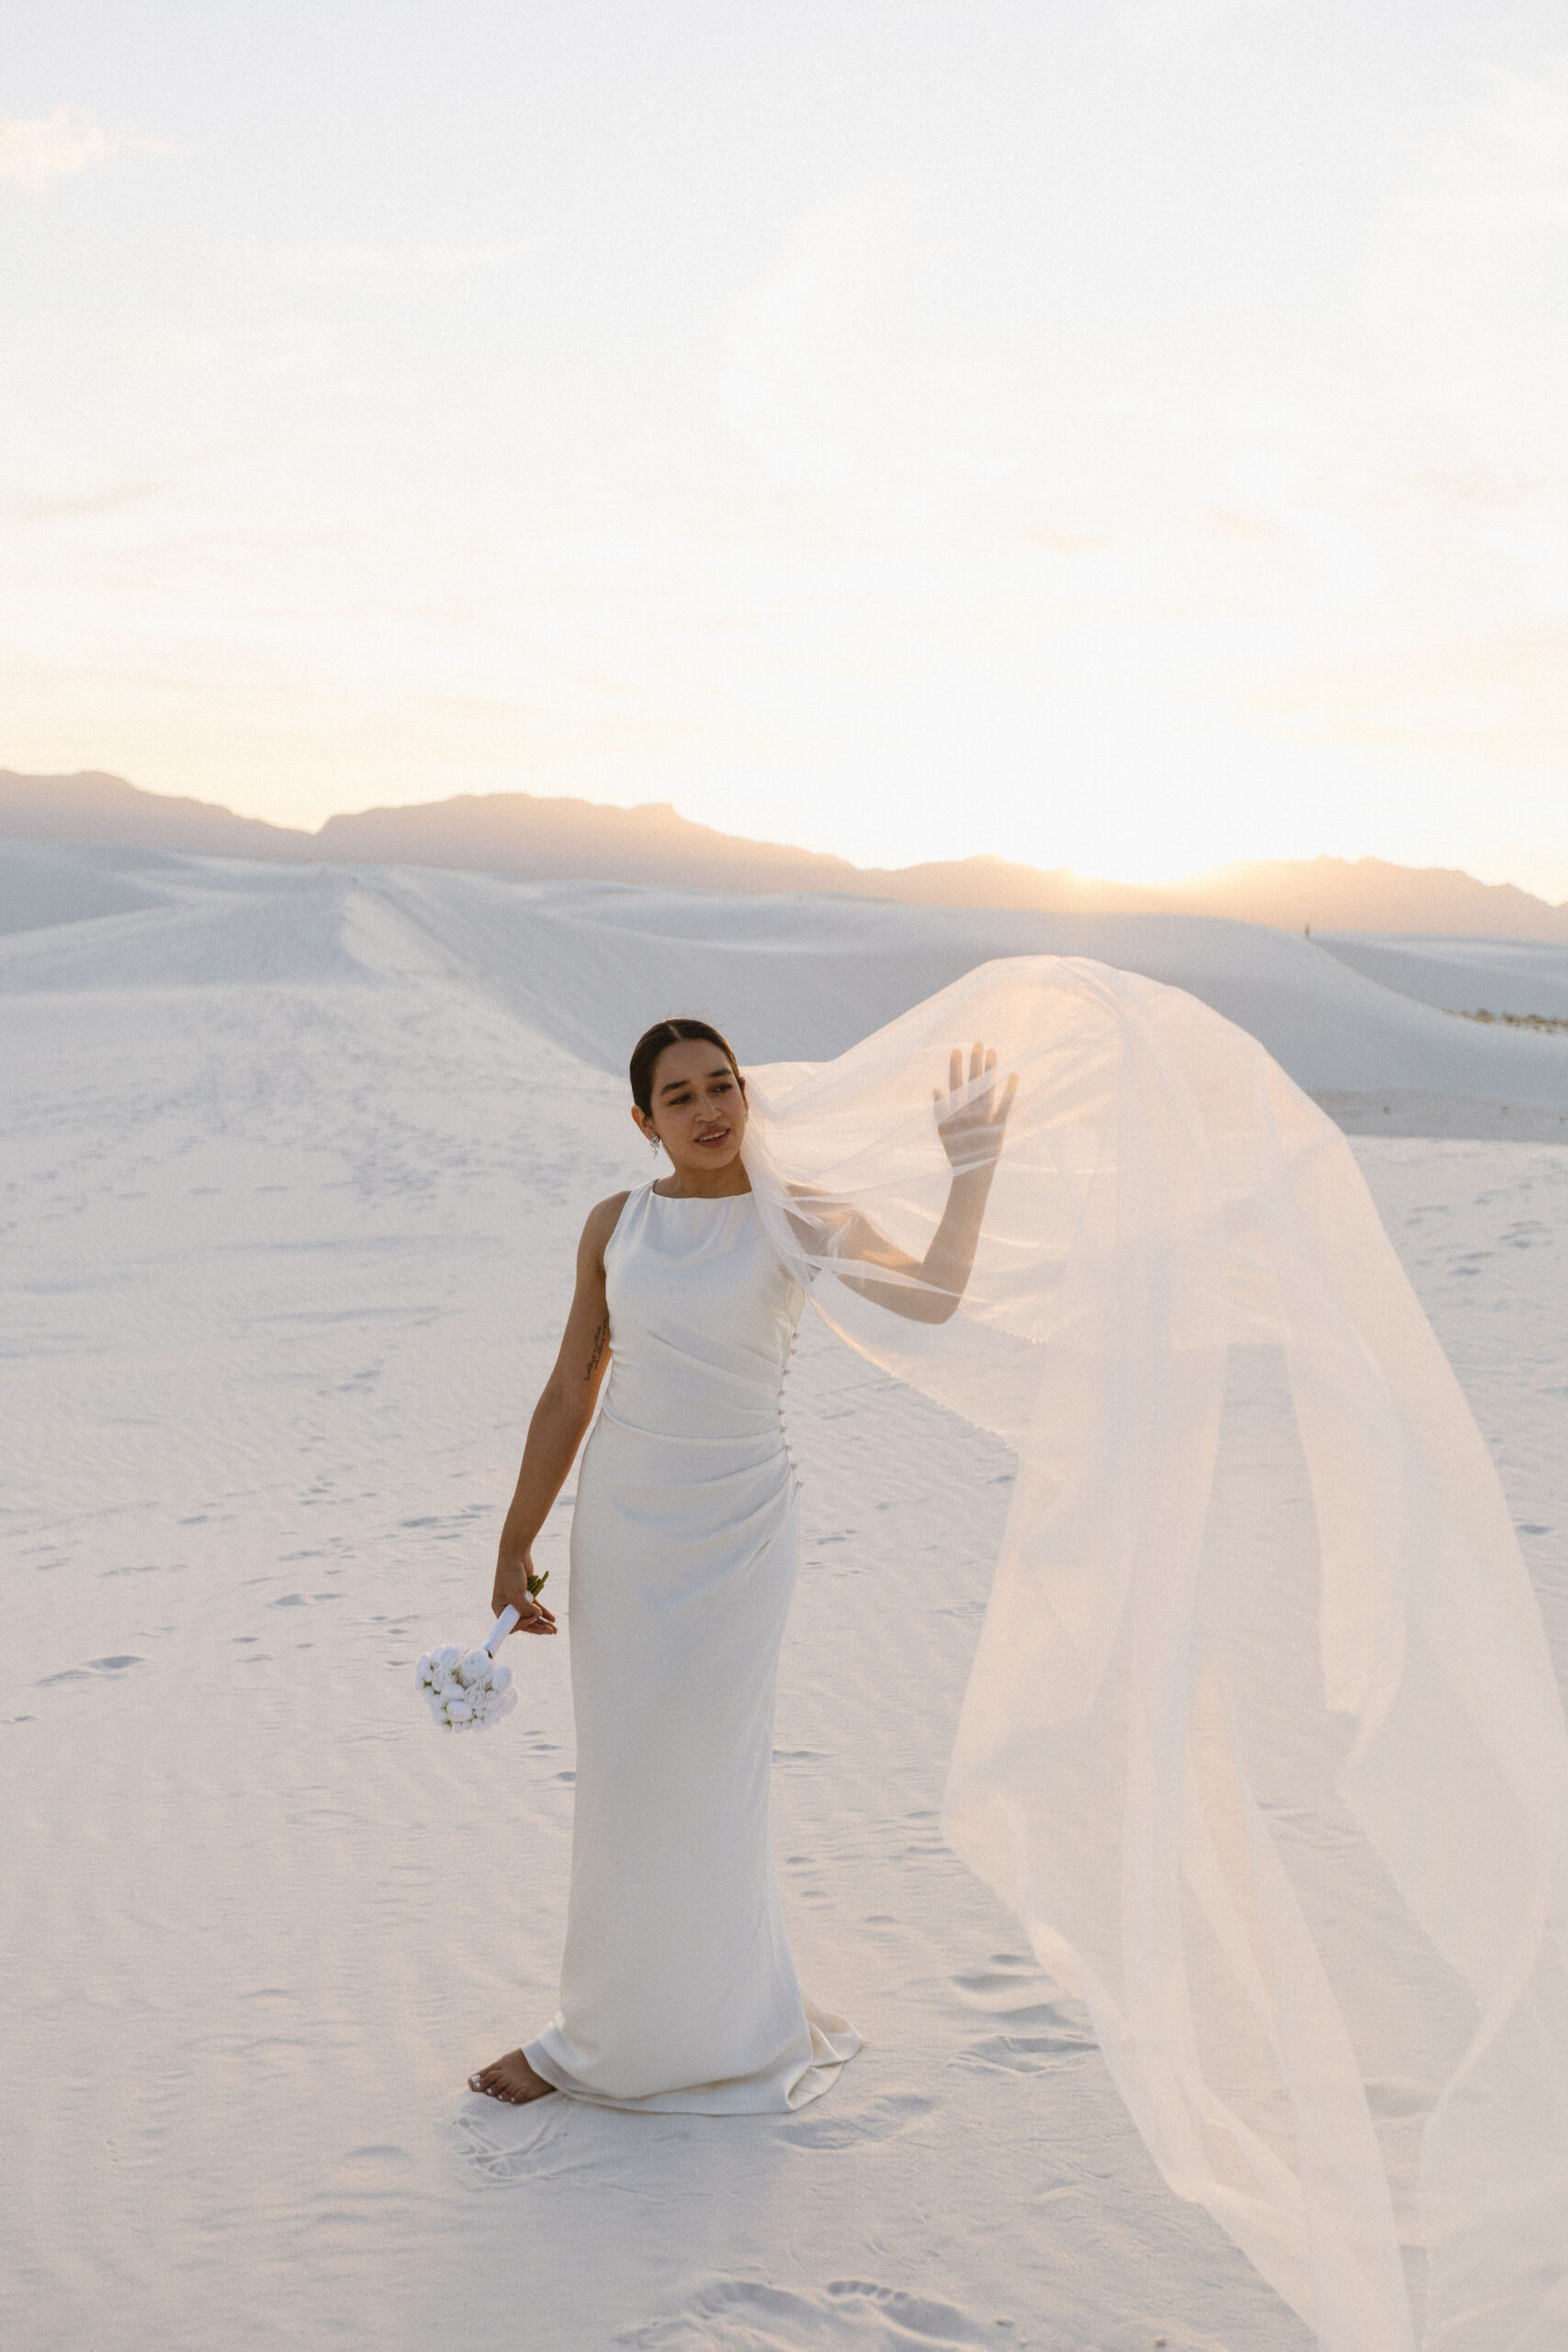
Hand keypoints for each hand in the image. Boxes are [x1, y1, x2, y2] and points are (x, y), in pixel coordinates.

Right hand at [493, 1552, 557, 1635]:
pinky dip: (544, 1612)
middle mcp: (508, 1606)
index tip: (534, 1619)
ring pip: (531, 1615)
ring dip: (542, 1622)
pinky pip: (535, 1606)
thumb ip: (525, 1608)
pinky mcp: (527, 1594)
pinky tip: (552, 1618)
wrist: (516, 1554)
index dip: (524, 1625)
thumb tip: (537, 1616)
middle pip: (524, 1622)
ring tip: (554, 1629)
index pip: (512, 1625)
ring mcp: (518, 1600)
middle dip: (537, 1627)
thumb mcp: (516, 1594)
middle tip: (550, 1631)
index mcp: (499, 1608)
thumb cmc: (511, 1573)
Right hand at [934, 1043, 1016, 1173]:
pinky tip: (1014, 1075)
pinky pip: (1004, 1106)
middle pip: (972, 1083)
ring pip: (985, 1089)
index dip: (956, 1068)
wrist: (972, 1175)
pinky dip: (1009, 1091)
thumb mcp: (944, 1133)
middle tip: (978, 1043)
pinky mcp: (998, 1126)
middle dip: (974, 1062)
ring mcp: (983, 1118)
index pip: (956, 1085)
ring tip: (992, 1052)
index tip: (956, 1050)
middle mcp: (969, 1113)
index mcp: (957, 1113)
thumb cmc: (959, 1153)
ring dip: (989, 1070)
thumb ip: (939, 1111)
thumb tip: (936, 1088)